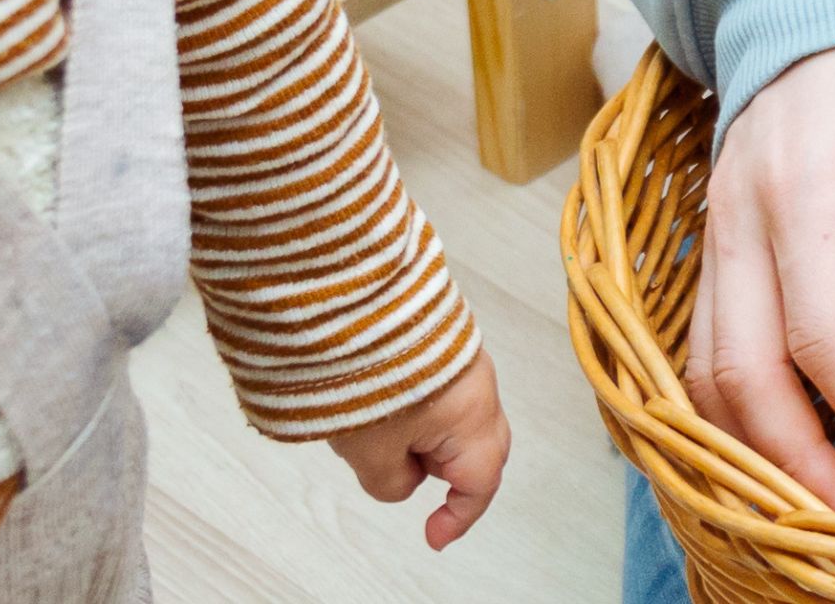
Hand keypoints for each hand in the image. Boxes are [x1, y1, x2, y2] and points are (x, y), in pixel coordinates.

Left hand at [322, 352, 508, 548]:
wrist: (353, 299)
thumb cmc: (369, 373)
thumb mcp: (370, 453)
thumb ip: (391, 482)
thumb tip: (404, 477)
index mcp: (472, 418)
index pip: (480, 483)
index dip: (458, 516)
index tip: (433, 535)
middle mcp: (479, 386)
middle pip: (477, 448)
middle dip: (442, 470)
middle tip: (402, 474)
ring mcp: (464, 358)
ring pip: (454, 415)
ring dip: (421, 433)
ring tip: (372, 425)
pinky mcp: (443, 340)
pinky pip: (440, 387)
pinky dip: (415, 404)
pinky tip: (377, 396)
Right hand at [687, 31, 834, 513]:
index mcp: (804, 187)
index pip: (820, 332)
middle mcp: (738, 218)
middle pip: (741, 372)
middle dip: (793, 462)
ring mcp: (714, 232)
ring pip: (705, 369)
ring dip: (753, 447)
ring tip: (819, 502)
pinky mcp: (714, 246)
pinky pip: (705, 344)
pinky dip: (733, 408)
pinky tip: (782, 444)